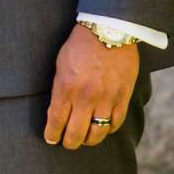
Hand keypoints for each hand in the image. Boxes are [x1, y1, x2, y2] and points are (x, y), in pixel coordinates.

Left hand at [44, 23, 138, 149]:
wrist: (109, 30)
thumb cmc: (80, 45)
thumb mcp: (60, 65)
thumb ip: (59, 89)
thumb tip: (56, 112)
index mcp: (66, 88)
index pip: (56, 122)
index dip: (52, 135)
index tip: (51, 139)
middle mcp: (86, 97)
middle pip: (76, 134)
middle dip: (69, 143)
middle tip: (67, 143)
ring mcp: (106, 98)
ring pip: (97, 133)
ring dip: (89, 140)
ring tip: (86, 139)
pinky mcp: (122, 96)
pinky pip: (116, 122)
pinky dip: (108, 129)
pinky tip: (103, 128)